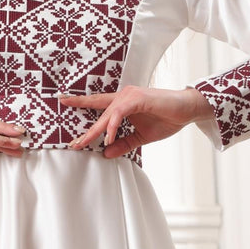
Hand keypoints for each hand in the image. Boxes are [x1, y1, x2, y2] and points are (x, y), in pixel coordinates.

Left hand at [60, 86, 214, 157]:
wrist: (187, 111)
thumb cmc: (167, 119)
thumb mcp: (140, 137)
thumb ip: (123, 143)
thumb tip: (105, 153)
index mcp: (122, 103)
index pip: (97, 104)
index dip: (80, 103)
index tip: (62, 103)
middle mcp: (123, 96)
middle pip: (98, 113)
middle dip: (86, 131)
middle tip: (72, 144)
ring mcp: (129, 96)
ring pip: (106, 114)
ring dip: (96, 131)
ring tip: (84, 144)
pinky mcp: (137, 98)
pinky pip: (119, 113)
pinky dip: (112, 126)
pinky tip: (107, 137)